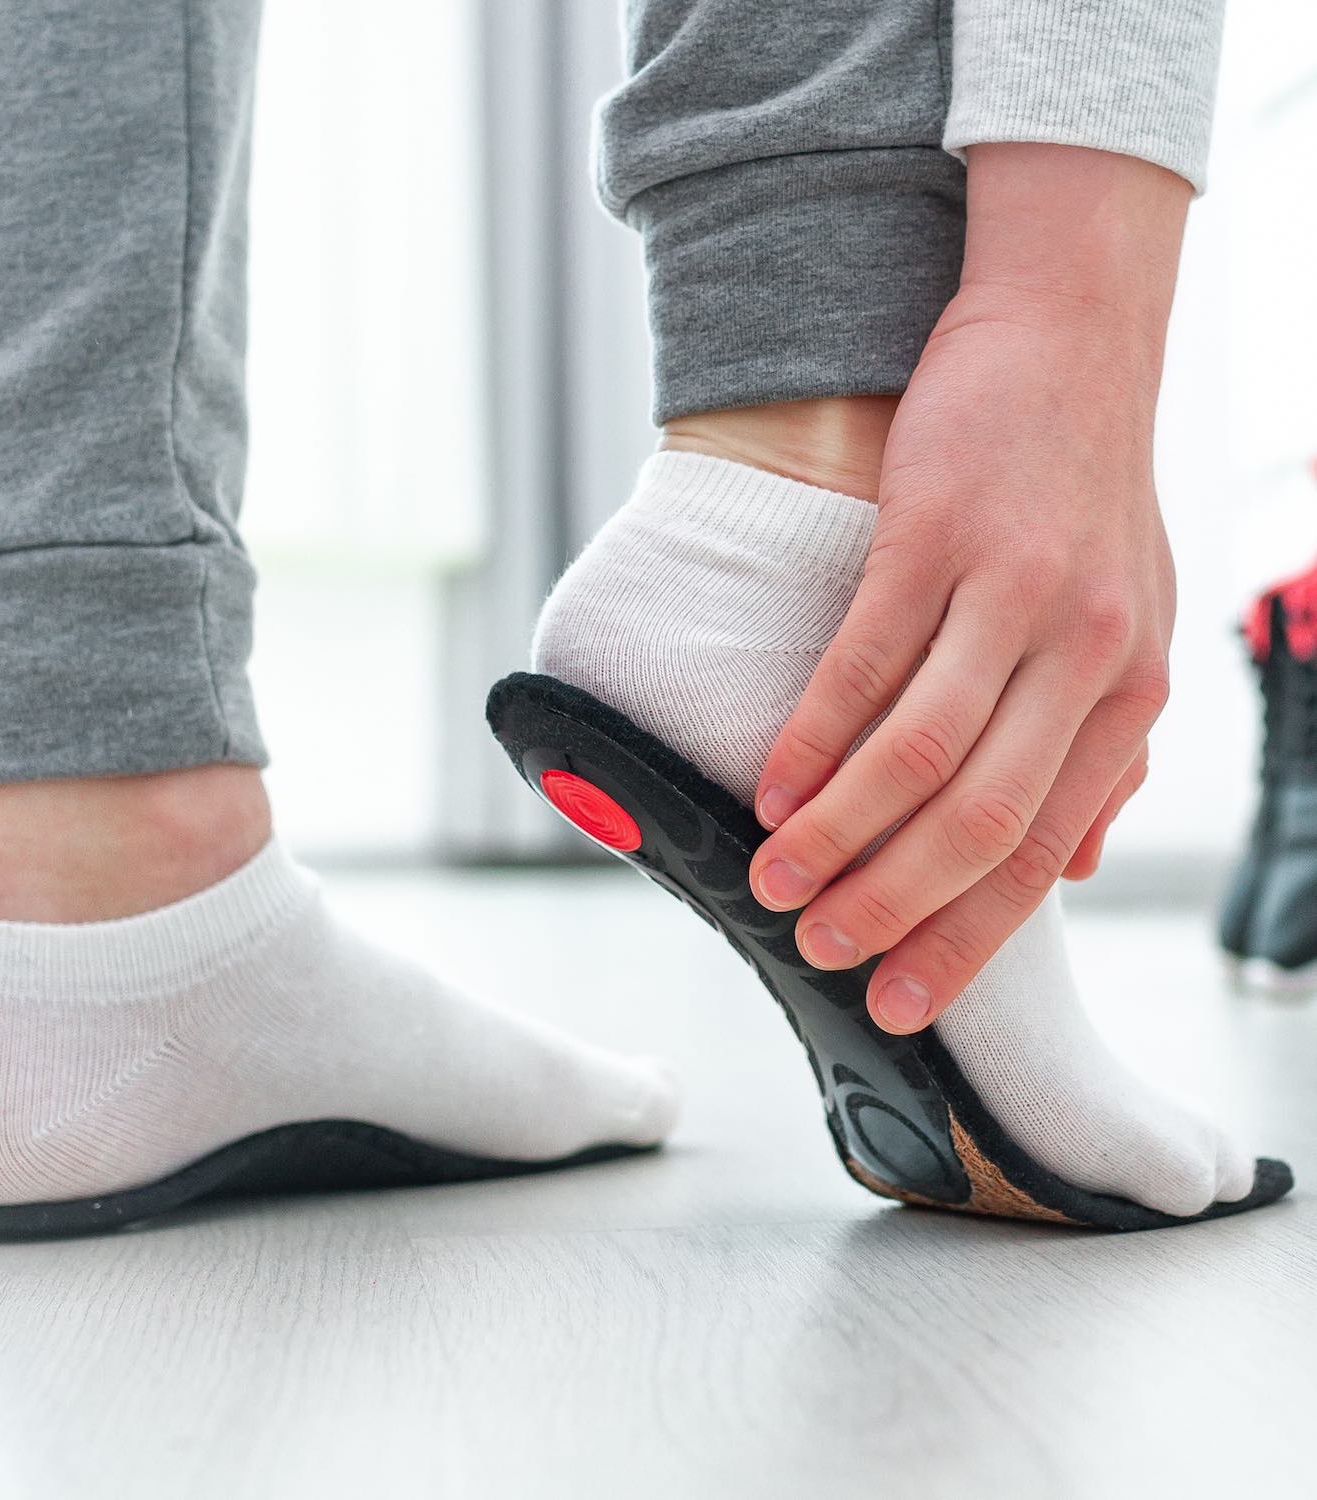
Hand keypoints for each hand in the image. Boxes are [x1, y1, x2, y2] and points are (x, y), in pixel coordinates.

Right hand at [747, 144, 1188, 1034]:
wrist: (1072, 340)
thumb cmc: (1088, 493)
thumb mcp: (1132, 629)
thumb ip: (1106, 753)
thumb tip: (1078, 865)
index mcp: (1131, 695)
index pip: (1042, 849)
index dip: (966, 936)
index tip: (902, 998)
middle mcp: (1086, 656)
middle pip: (979, 821)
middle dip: (892, 906)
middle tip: (821, 953)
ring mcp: (1011, 593)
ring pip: (916, 755)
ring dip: (836, 836)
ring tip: (774, 883)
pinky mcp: (937, 536)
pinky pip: (866, 664)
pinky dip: (812, 738)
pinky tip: (773, 788)